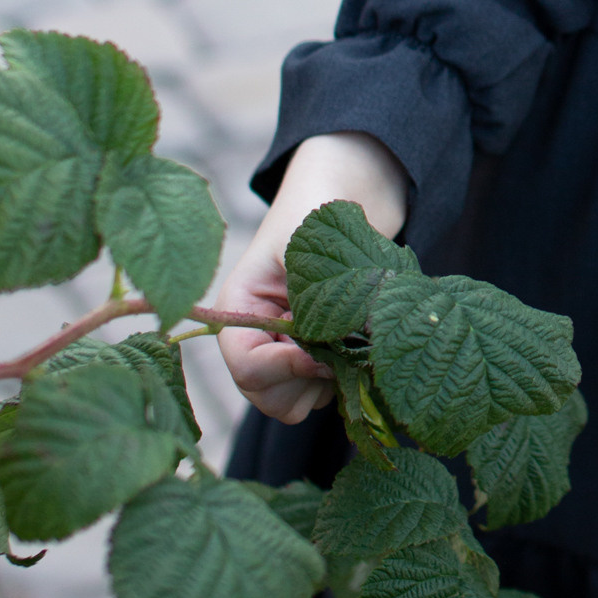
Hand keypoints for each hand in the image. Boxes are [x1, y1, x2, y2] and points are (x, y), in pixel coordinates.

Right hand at [216, 132, 408, 425]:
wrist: (347, 196)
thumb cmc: (318, 211)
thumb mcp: (307, 245)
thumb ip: (313, 298)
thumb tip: (337, 354)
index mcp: (239, 308)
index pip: (244, 365)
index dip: (281, 368)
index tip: (319, 354)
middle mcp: (256, 338)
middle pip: (268, 396)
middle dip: (307, 378)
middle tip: (340, 344)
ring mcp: (286, 353)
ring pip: (298, 401)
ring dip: (331, 378)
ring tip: (352, 335)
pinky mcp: (316, 360)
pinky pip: (324, 395)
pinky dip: (344, 379)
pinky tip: (358, 344)